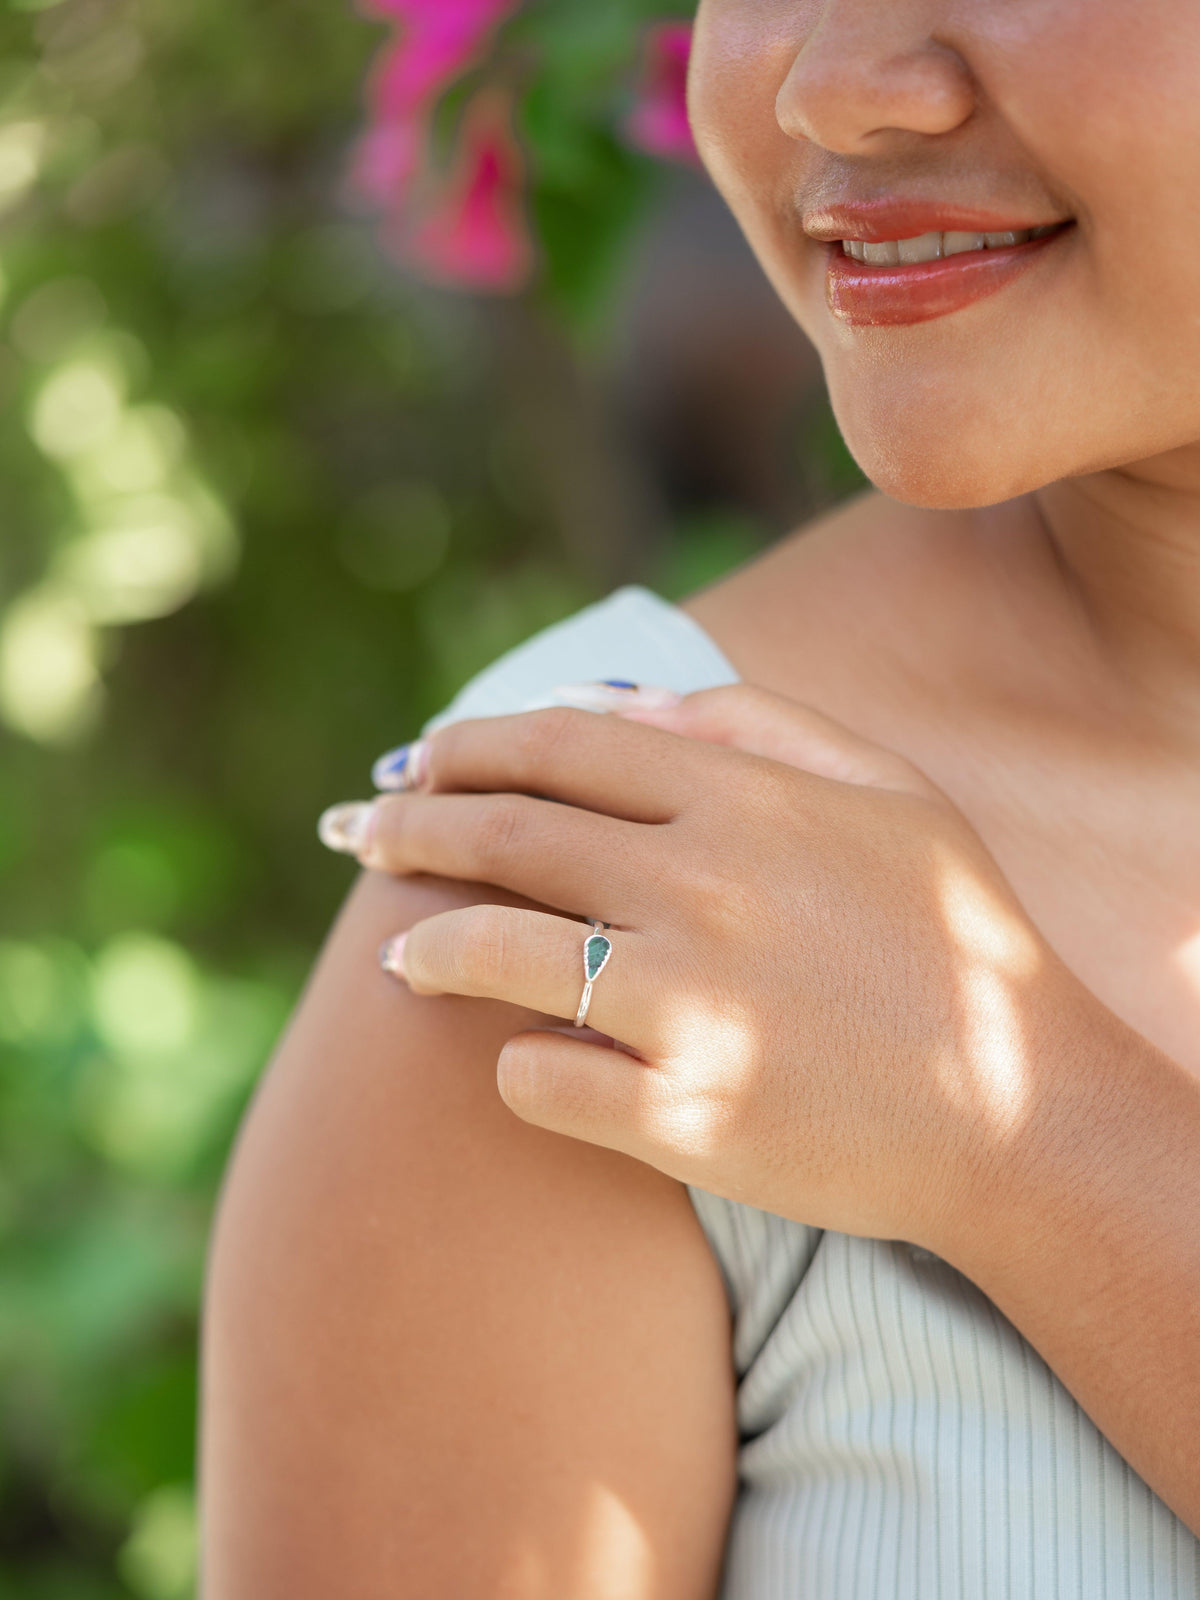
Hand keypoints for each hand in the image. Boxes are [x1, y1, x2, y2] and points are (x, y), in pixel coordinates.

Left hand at [319, 684, 1081, 1254]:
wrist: (1026, 1118)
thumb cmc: (955, 944)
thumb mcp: (891, 794)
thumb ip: (762, 724)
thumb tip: (622, 700)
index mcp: (747, 801)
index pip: (561, 745)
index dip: (468, 747)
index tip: (416, 762)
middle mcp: (703, 888)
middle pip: (507, 835)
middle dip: (410, 827)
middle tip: (358, 834)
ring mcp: (687, 1005)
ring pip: (493, 955)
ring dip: (427, 945)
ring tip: (397, 954)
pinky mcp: (683, 1116)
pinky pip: (541, 1079)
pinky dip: (514, 1065)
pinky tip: (514, 1059)